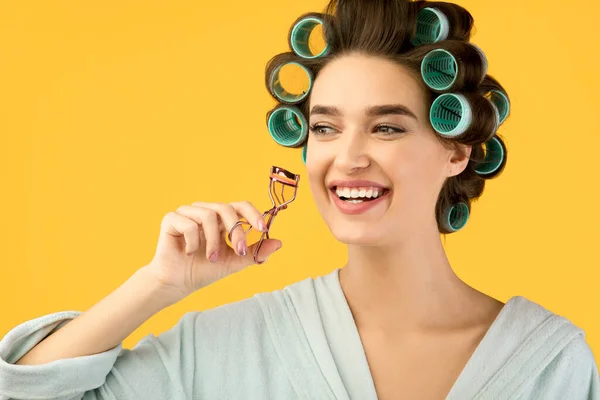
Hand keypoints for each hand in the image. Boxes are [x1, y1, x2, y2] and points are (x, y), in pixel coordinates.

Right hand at [144, 201, 281, 302]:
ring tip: (211, 258)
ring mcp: (187, 213)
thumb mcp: (235, 262)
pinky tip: (189, 253)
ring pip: (208, 215)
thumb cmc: (205, 270)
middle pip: (226, 208)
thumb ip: (255, 252)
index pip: (240, 206)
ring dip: (213, 241)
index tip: (263, 229)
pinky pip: (188, 224)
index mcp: (221, 218)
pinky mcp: (171, 219)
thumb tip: (279, 243)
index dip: (253, 214)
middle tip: (238, 252)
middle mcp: (205, 211)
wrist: (179, 284)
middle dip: (236, 231)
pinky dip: (193, 242)